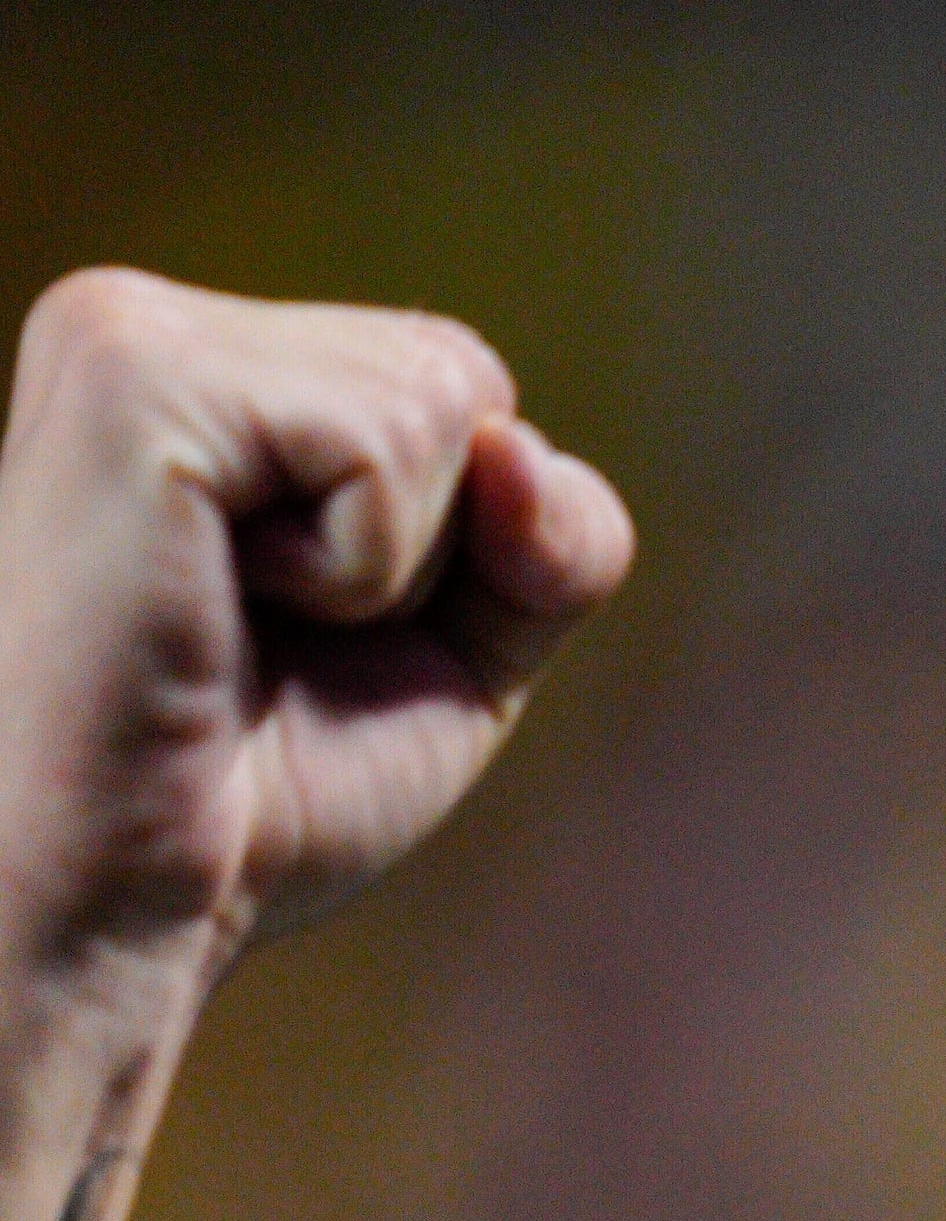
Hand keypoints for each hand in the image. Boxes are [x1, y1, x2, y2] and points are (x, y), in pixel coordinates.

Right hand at [0, 269, 631, 985]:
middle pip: (460, 380)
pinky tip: (216, 603)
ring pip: (437, 403)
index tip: (306, 628)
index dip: (457, 546)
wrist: (118, 901)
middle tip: (265, 636)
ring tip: (228, 620)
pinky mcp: (134, 377)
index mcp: (198, 364)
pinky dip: (353, 569)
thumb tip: (514, 440)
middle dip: (425, 553)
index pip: (460, 387)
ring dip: (383, 567)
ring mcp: (127, 333)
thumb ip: (551, 539)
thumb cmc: (260, 795)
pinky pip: (383, 445)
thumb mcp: (463, 653)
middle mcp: (143, 319)